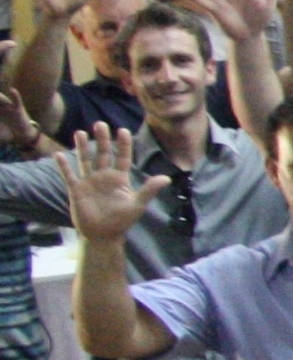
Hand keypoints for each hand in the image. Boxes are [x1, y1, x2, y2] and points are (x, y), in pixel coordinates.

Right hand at [62, 126, 164, 246]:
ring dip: (82, 147)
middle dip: (102, 140)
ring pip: (85, 160)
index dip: (123, 145)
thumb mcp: (137, 204)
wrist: (103, 235)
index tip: (123, 130)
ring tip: (80, 132)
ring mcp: (89, 182)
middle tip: (100, 124)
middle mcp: (104, 177)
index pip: (122, 157)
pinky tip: (58, 154)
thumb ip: (149, 190)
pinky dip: (64, 166)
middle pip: (103, 154)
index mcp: (120, 179)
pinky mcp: (76, 190)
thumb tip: (167, 178)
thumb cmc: (122, 220)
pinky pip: (69, 175)